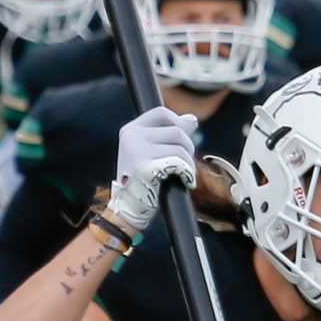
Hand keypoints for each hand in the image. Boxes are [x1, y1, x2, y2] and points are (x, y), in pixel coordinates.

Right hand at [108, 107, 198, 234]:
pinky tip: (186, 181)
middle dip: (188, 146)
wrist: (129, 208)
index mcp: (130, 130)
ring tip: (185, 174)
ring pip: (180, 147)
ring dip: (189, 163)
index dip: (178, 123)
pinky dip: (188, 173)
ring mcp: (137, 150)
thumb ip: (167, 134)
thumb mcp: (150, 151)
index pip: (161, 113)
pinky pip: (179, 163)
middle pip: (176, 130)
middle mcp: (131, 136)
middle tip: (186, 162)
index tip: (183, 140)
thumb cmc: (142, 180)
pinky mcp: (146, 166)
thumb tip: (192, 120)